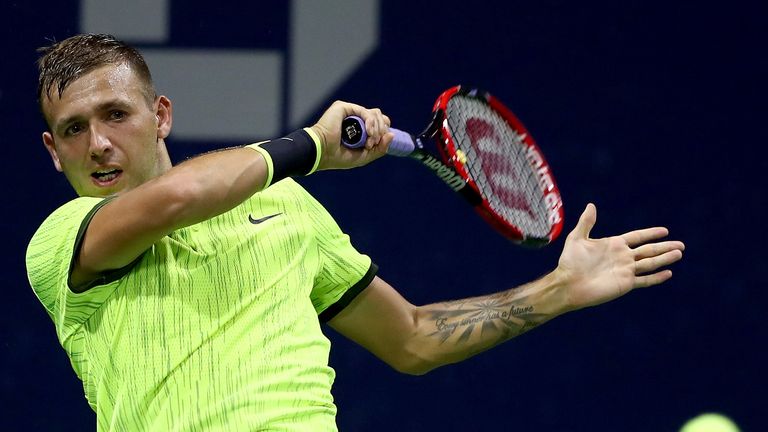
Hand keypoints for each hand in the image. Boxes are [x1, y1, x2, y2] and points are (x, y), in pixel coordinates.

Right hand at [310, 100, 393, 169]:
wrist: (322, 153)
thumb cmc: (338, 157)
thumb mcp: (364, 156)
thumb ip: (379, 148)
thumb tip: (392, 134)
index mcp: (359, 128)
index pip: (380, 124)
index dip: (383, 131)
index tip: (376, 144)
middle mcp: (355, 118)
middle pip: (380, 116)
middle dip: (381, 130)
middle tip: (372, 143)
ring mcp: (350, 112)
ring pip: (375, 113)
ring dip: (377, 128)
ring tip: (369, 140)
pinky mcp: (344, 107)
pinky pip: (366, 111)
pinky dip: (371, 122)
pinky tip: (368, 133)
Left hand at [554, 203, 684, 310]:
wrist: (569, 284)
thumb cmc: (570, 262)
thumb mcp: (577, 238)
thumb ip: (586, 223)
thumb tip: (591, 205)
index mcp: (614, 245)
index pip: (638, 237)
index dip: (651, 233)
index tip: (665, 230)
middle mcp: (623, 257)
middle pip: (649, 250)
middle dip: (665, 247)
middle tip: (681, 244)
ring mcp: (626, 270)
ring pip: (650, 263)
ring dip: (665, 258)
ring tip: (679, 253)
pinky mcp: (626, 283)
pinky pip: (645, 280)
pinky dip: (657, 277)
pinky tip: (668, 273)